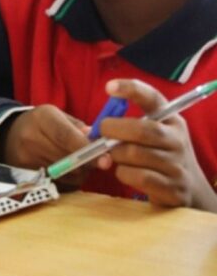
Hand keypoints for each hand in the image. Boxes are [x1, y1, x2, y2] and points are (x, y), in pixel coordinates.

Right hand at [2, 105, 109, 186]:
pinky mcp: (28, 176)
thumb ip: (78, 128)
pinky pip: (59, 184)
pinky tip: (68, 170)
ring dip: (80, 172)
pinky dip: (70, 179)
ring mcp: (27, 160)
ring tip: (81, 162)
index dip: (86, 148)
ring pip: (66, 174)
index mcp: (42, 118)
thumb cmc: (42, 124)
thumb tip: (96, 140)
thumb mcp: (58, 116)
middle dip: (88, 162)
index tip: (105, 158)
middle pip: (67, 158)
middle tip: (102, 159)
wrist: (9, 137)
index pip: (65, 136)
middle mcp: (31, 139)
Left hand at [97, 79, 216, 211]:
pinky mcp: (171, 188)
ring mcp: (176, 165)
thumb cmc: (160, 155)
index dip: (131, 89)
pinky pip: (138, 177)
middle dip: (114, 129)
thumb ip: (124, 128)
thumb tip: (86, 131)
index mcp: (171, 120)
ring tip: (115, 157)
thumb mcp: (151, 136)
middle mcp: (177, 139)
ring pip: (135, 154)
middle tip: (102, 133)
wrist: (189, 189)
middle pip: (142, 129)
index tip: (109, 87)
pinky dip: (124, 173)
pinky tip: (125, 173)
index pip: (153, 98)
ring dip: (116, 155)